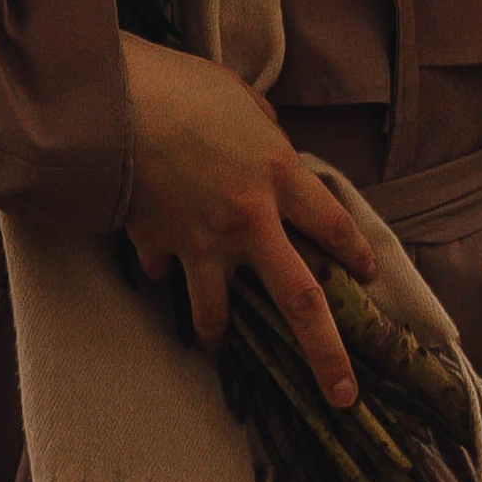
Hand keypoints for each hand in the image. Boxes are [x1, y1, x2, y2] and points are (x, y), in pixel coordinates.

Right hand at [119, 34, 378, 405]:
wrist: (115, 101)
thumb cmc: (182, 85)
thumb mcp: (238, 96)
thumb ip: (260, 125)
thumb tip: (268, 134)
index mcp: (278, 172)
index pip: (332, 224)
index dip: (354, 253)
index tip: (366, 276)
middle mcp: (250, 218)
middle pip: (301, 301)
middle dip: (326, 354)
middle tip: (343, 396)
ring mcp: (202, 241)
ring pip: (216, 313)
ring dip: (215, 331)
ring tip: (215, 341)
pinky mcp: (157, 246)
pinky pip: (159, 272)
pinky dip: (158, 270)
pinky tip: (154, 265)